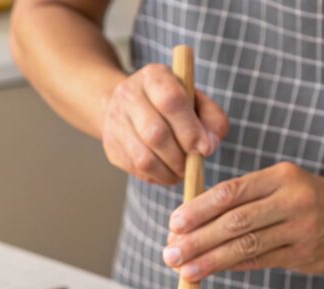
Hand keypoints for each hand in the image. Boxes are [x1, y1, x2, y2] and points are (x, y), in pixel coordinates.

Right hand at [101, 64, 229, 184]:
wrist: (130, 106)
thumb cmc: (172, 105)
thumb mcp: (197, 101)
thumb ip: (212, 119)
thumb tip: (208, 145)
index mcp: (154, 76)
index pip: (171, 101)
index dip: (190, 129)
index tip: (205, 148)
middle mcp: (129, 95)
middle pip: (155, 133)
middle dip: (180, 156)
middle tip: (193, 164)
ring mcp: (116, 122)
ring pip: (144, 158)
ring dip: (169, 171)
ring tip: (181, 171)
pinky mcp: (111, 146)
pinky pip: (136, 170)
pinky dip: (158, 177)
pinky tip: (167, 171)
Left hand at [162, 162, 323, 278]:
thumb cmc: (304, 197)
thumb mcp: (278, 183)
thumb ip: (241, 199)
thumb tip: (188, 222)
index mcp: (280, 176)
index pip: (232, 192)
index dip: (199, 209)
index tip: (174, 224)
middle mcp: (293, 200)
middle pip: (236, 222)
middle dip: (198, 239)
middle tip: (170, 252)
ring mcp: (301, 229)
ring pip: (247, 246)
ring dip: (210, 260)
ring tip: (184, 270)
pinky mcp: (305, 255)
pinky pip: (260, 262)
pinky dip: (232, 266)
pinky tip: (210, 271)